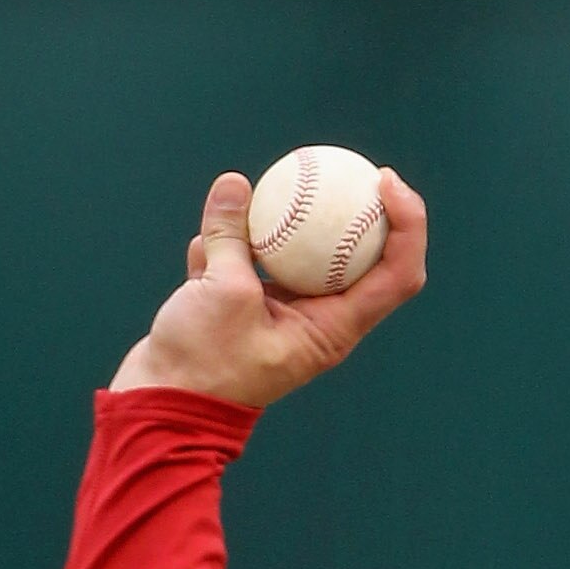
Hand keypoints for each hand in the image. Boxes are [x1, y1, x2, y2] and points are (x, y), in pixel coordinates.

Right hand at [109, 166, 426, 407]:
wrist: (161, 403)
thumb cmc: (202, 364)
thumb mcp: (221, 292)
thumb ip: (232, 237)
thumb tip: (235, 185)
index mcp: (335, 329)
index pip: (397, 275)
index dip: (408, 226)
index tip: (386, 182)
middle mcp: (318, 321)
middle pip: (356, 256)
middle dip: (351, 209)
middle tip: (339, 165)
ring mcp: (282, 313)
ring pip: (294, 253)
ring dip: (268, 225)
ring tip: (243, 203)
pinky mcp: (247, 307)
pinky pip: (248, 261)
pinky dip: (224, 251)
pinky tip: (199, 255)